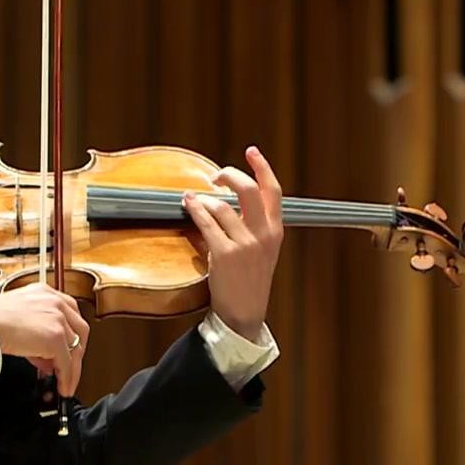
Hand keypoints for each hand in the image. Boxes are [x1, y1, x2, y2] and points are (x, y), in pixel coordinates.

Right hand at [0, 283, 88, 397]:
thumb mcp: (17, 319)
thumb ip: (34, 333)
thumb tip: (44, 357)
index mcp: (45, 293)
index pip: (70, 313)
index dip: (72, 333)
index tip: (69, 347)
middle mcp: (55, 303)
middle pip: (80, 330)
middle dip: (77, 351)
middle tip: (70, 367)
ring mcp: (57, 319)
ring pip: (76, 348)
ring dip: (73, 368)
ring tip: (67, 382)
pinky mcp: (55, 337)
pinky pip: (67, 363)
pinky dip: (67, 378)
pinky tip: (63, 386)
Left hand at [182, 146, 282, 339]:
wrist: (244, 312)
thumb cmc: (249, 280)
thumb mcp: (263, 250)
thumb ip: (255, 224)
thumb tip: (231, 197)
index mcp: (275, 231)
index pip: (273, 190)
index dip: (262, 167)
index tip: (252, 151)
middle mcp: (263, 235)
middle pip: (248, 189)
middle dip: (230, 174)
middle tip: (216, 175)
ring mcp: (244, 245)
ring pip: (222, 205)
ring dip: (205, 198)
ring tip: (196, 198)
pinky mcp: (224, 255)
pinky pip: (206, 222)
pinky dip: (195, 209)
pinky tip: (189, 204)